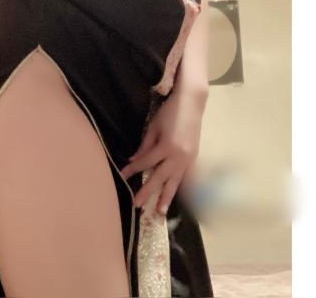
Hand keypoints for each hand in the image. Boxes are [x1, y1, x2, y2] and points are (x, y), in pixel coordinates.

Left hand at [120, 88, 204, 215]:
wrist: (191, 104)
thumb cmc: (170, 112)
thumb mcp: (154, 127)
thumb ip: (145, 146)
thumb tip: (134, 161)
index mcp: (166, 147)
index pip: (146, 163)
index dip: (133, 170)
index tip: (122, 176)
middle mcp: (178, 157)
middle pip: (160, 178)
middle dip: (147, 192)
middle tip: (137, 205)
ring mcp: (188, 159)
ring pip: (175, 182)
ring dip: (166, 197)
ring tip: (159, 212)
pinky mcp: (194, 159)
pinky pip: (187, 177)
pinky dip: (182, 188)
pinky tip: (178, 197)